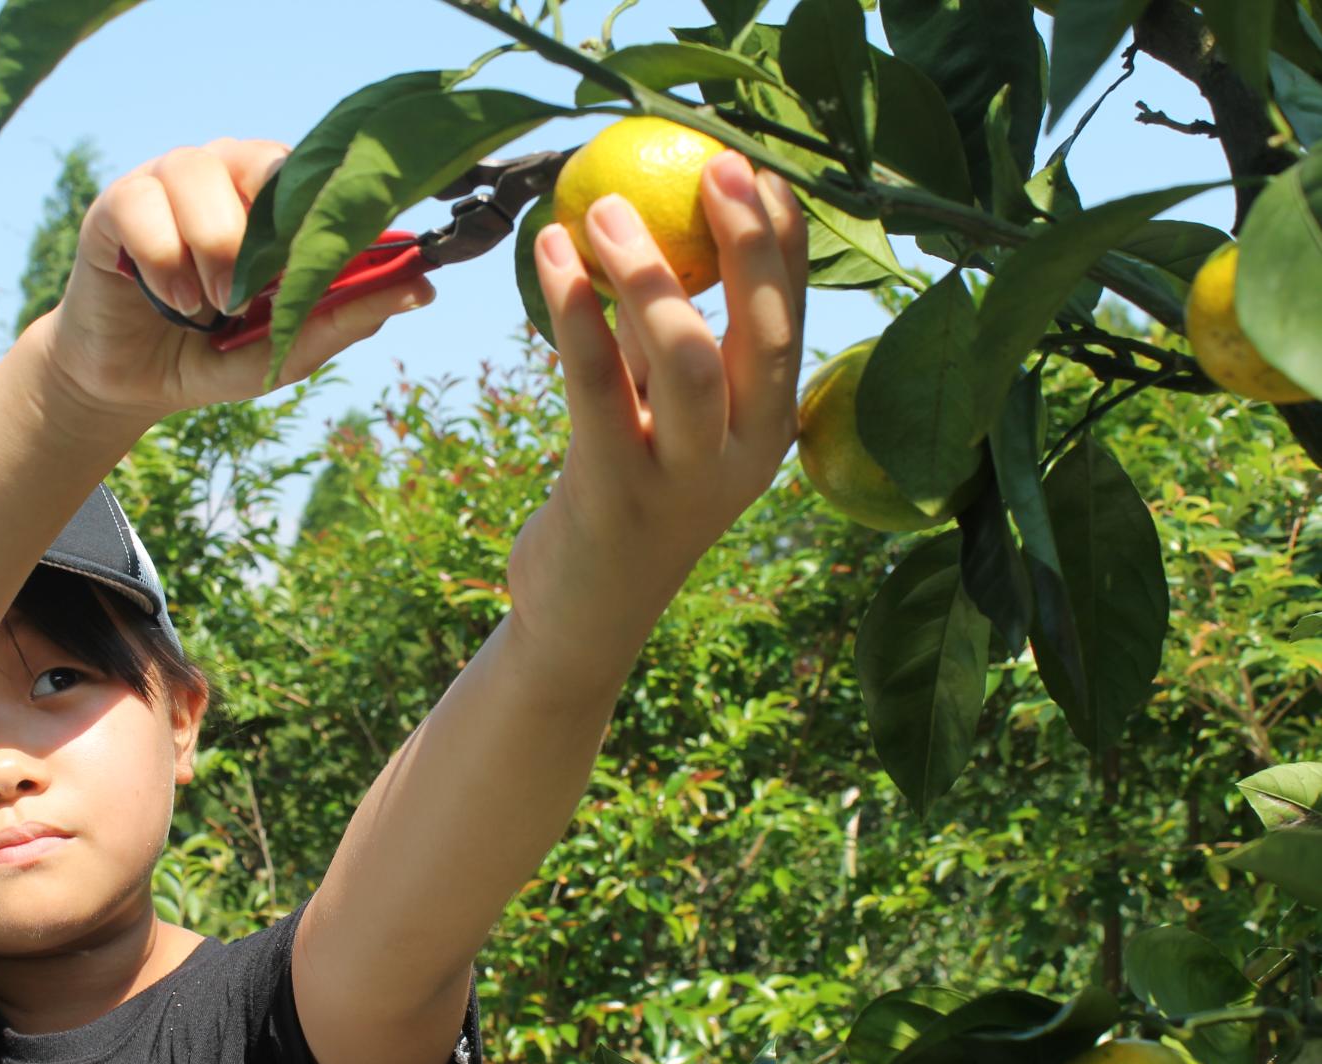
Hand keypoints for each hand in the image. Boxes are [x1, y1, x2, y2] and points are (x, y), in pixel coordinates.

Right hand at [40, 138, 435, 425]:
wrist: (133, 383)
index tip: (336, 253)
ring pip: (198, 177)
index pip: (314, 172)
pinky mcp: (117, 201)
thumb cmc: (216, 353)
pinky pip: (143, 207)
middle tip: (253, 296)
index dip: (328, 206)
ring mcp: (169, 180)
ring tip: (209, 306)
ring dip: (211, 253)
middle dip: (265, 237)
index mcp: (275, 197)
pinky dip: (163, 263)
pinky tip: (169, 298)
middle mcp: (226, 173)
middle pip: (262, 161)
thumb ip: (346, 316)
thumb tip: (424, 288)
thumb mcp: (288, 348)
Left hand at [507, 150, 807, 685]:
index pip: (794, 318)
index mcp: (771, 427)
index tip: (758, 166)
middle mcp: (745, 454)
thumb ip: (671, 340)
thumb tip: (657, 227)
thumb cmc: (627, 492)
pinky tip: (555, 258)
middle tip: (716, 164)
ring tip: (603, 208)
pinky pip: (597, 389)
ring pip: (687, 360)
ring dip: (649, 274)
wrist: (584, 614)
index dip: (783, 240)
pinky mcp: (614, 495)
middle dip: (749, 245)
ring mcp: (684, 481)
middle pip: (766, 335)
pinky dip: (577, 314)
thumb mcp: (663, 415)